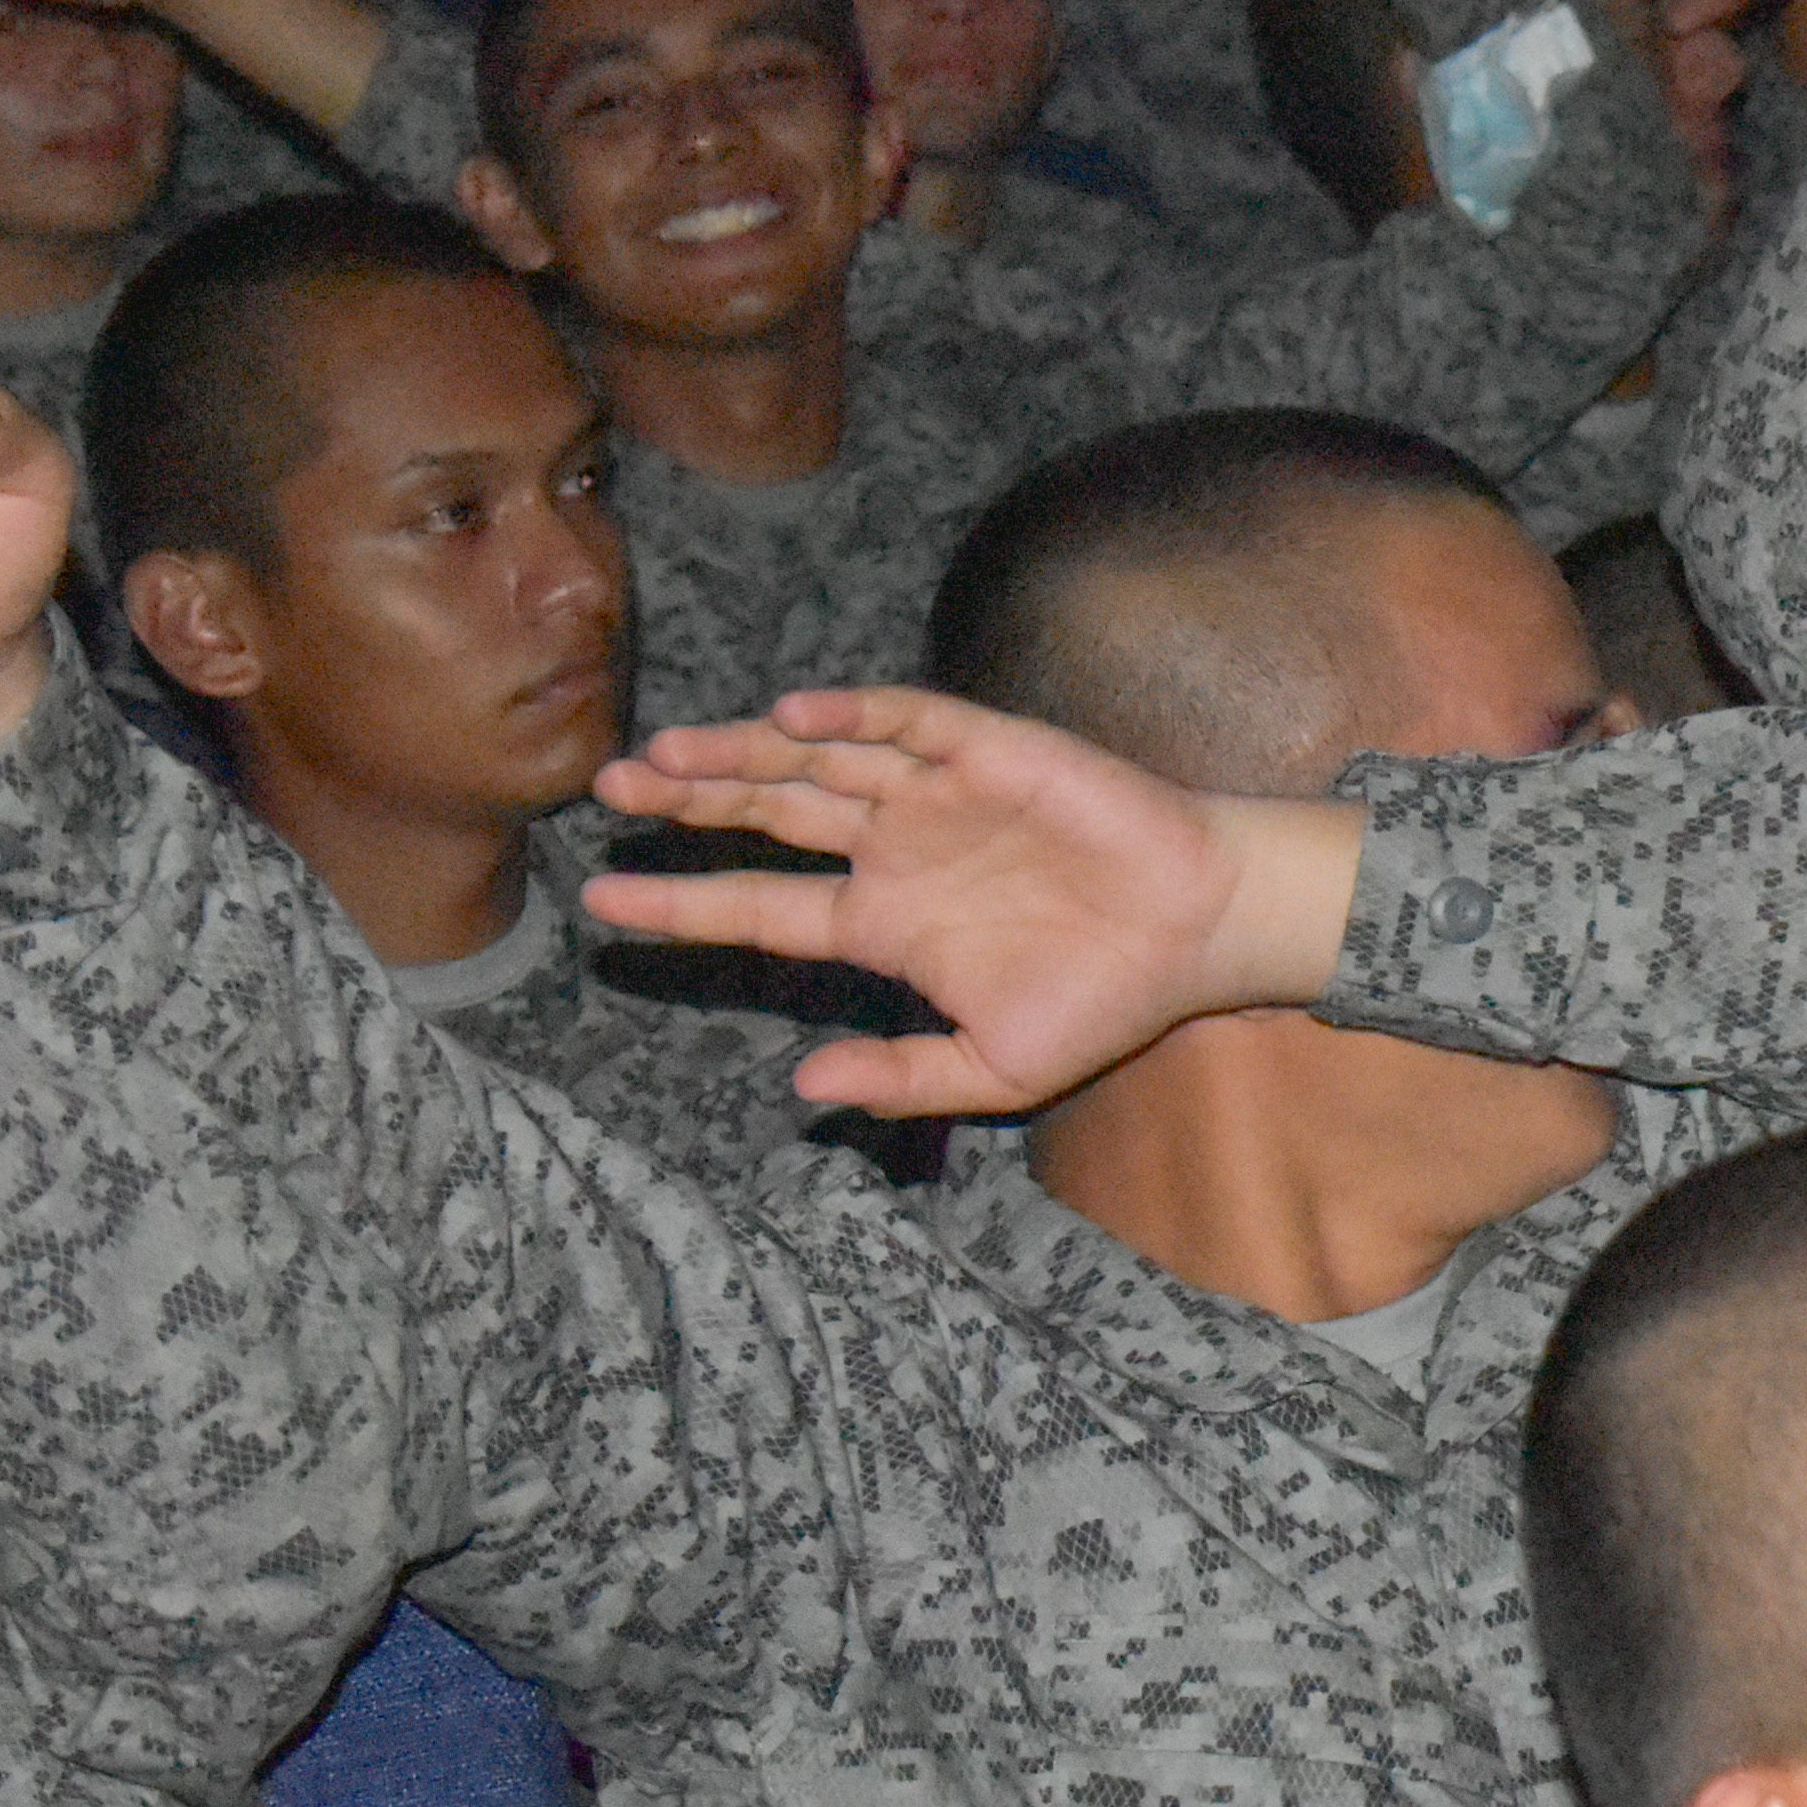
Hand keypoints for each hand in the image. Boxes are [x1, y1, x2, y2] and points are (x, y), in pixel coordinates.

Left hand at [584, 689, 1361, 1117]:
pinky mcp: (992, 752)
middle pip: (770, 812)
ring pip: (820, 761)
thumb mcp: (994, 1070)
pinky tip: (793, 716)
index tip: (601, 903)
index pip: (761, 908)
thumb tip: (802, 1092)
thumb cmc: (1109, 1000)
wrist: (1204, 934)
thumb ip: (902, 1079)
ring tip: (665, 753)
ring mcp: (940, 796)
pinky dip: (853, 714)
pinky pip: (909, 722)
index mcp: (886, 925)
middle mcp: (897, 850)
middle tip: (609, 786)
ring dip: (743, 753)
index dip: (682, 903)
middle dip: (690, 800)